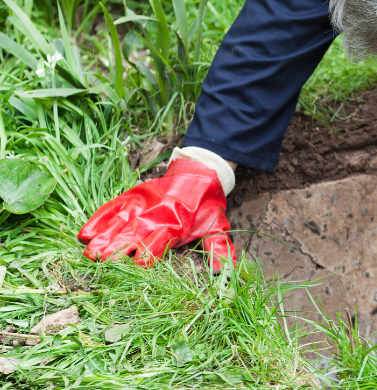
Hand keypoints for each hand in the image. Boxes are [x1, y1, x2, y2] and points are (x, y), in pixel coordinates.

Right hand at [78, 158, 235, 270]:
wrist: (197, 173)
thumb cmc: (205, 205)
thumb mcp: (216, 226)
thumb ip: (219, 248)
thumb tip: (224, 271)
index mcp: (176, 226)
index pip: (158, 244)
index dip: (148, 255)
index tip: (136, 266)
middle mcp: (155, 216)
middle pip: (133, 235)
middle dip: (117, 249)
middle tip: (100, 263)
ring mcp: (140, 205)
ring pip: (118, 223)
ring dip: (103, 238)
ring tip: (89, 253)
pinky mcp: (130, 196)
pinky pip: (110, 208)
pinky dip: (98, 220)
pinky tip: (85, 233)